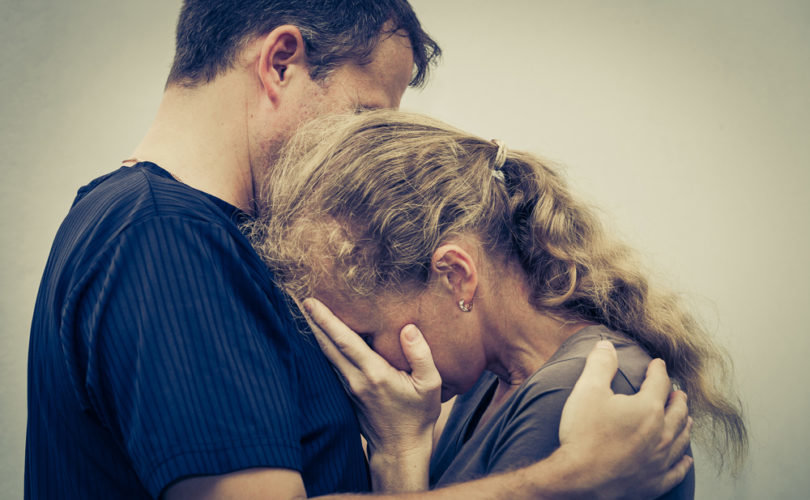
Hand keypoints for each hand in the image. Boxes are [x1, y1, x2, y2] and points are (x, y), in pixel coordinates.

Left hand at [302, 298, 441, 491]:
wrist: (401, 449)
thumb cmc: (418, 416)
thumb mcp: (431, 385)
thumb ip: (421, 355)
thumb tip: (407, 328)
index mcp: (374, 374)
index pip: (344, 341)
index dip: (326, 320)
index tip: (311, 302)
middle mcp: (355, 380)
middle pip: (327, 346)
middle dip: (313, 321)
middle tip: (300, 298)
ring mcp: (348, 388)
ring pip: (327, 356)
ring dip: (316, 334)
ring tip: (308, 313)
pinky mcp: (347, 394)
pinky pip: (332, 366)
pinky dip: (325, 348)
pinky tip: (322, 339)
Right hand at [557, 340, 692, 498]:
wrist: (580, 480)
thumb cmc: (583, 435)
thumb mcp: (587, 390)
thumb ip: (600, 364)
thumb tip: (606, 345)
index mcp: (648, 408)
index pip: (660, 382)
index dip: (658, 370)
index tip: (658, 364)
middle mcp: (662, 433)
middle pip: (678, 411)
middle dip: (678, 398)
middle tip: (678, 392)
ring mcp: (661, 460)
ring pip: (682, 438)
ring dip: (685, 425)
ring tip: (686, 418)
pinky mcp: (655, 481)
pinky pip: (677, 470)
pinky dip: (683, 461)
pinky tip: (685, 459)